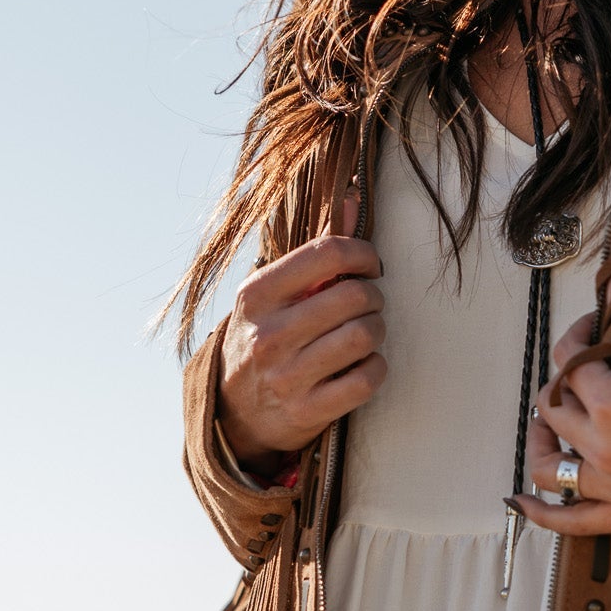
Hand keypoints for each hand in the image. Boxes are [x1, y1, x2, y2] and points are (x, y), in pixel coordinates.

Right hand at [216, 195, 386, 475]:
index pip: (327, 254)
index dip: (363, 254)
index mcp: (257, 295)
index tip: (370, 265)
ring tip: (365, 332)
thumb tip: (355, 199)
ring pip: (364, 336)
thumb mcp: (275, 293)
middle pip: (355, 296)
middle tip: (368, 303)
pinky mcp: (307, 411)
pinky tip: (364, 363)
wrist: (233, 412)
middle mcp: (268, 335)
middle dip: (374, 296)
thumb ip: (317, 251)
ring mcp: (286, 376)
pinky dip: (376, 368)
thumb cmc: (265, 337)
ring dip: (377, 330)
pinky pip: (366, 379)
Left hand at [515, 317, 610, 535]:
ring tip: (548, 428)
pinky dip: (540, 513)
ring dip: (541, 442)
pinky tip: (519, 501)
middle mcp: (602, 446)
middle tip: (580, 376)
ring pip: (548, 465)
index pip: (572, 360)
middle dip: (561, 384)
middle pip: (553, 408)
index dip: (578, 336)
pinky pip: (571, 522)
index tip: (592, 329)